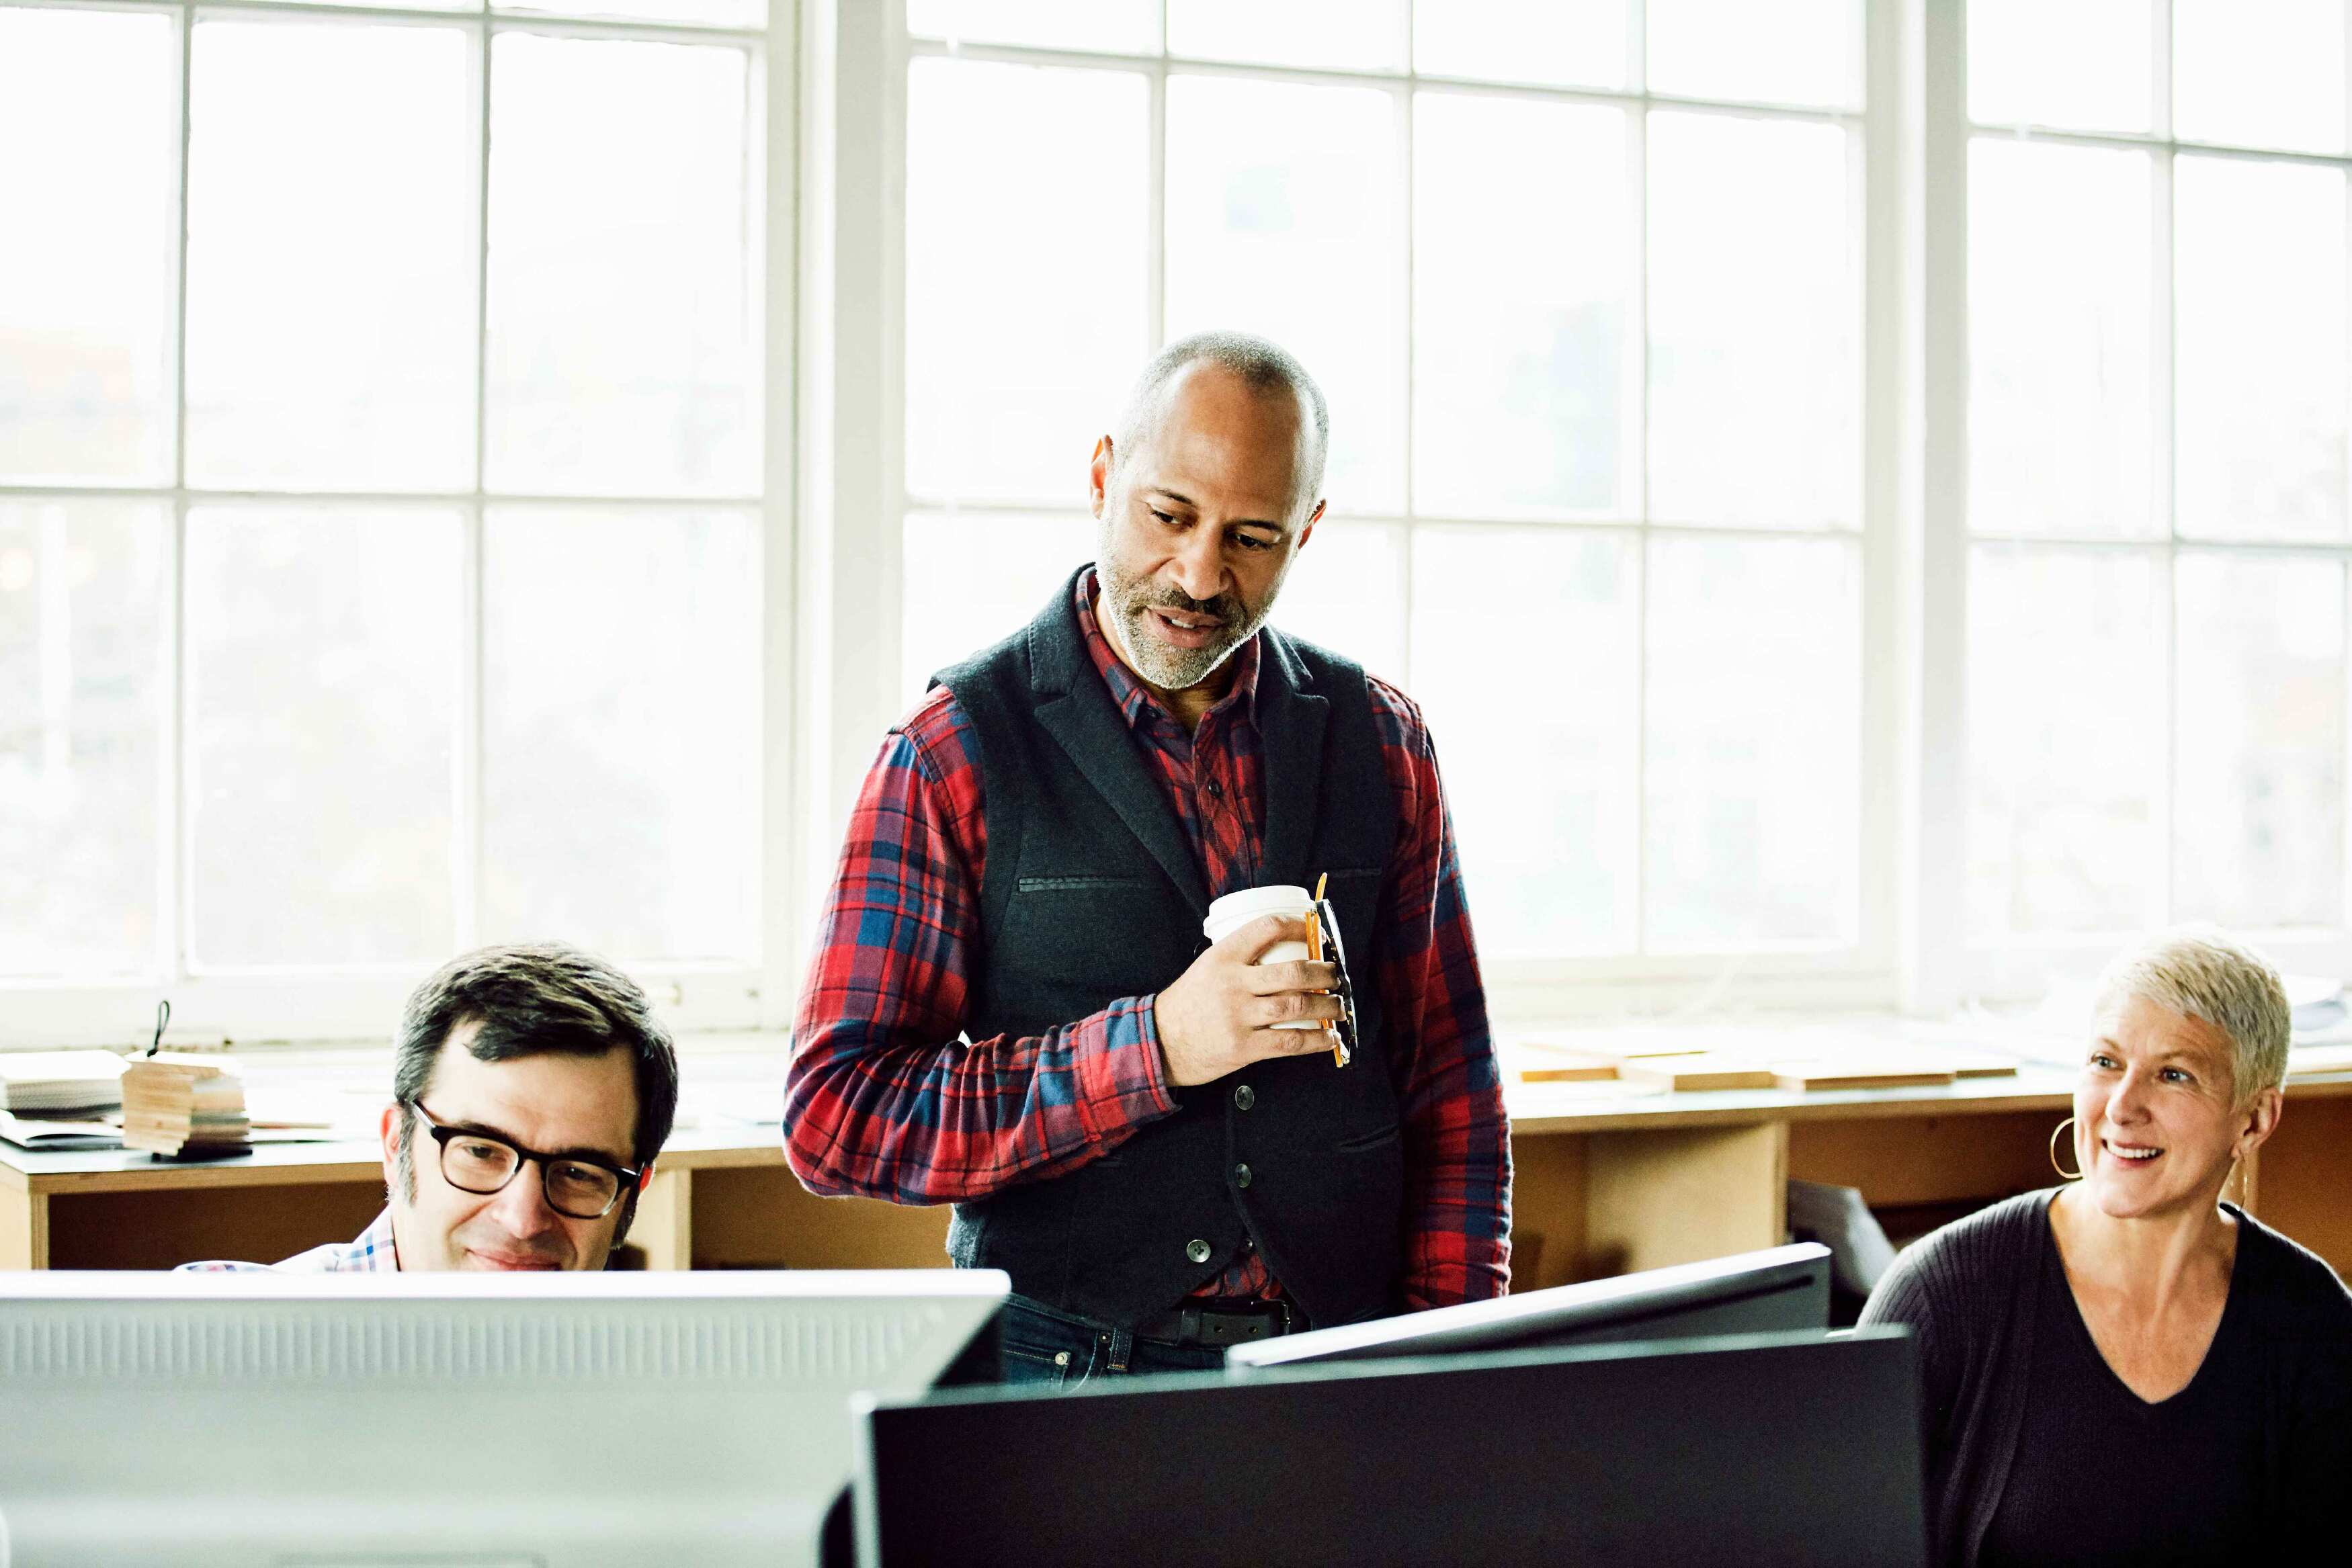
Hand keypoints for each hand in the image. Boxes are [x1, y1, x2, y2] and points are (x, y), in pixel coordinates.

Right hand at [1152, 915, 1343, 1087]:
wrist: (1161, 1041)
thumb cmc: (1188, 1003)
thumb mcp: (1206, 967)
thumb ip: (1240, 957)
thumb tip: (1286, 949)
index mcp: (1223, 957)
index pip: (1266, 929)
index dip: (1298, 926)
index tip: (1315, 931)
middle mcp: (1233, 984)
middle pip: (1293, 972)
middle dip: (1324, 973)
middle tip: (1335, 974)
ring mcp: (1239, 1017)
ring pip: (1297, 1007)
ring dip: (1328, 1005)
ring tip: (1339, 1005)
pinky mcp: (1244, 1047)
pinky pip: (1290, 1041)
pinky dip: (1317, 1040)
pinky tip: (1330, 1037)